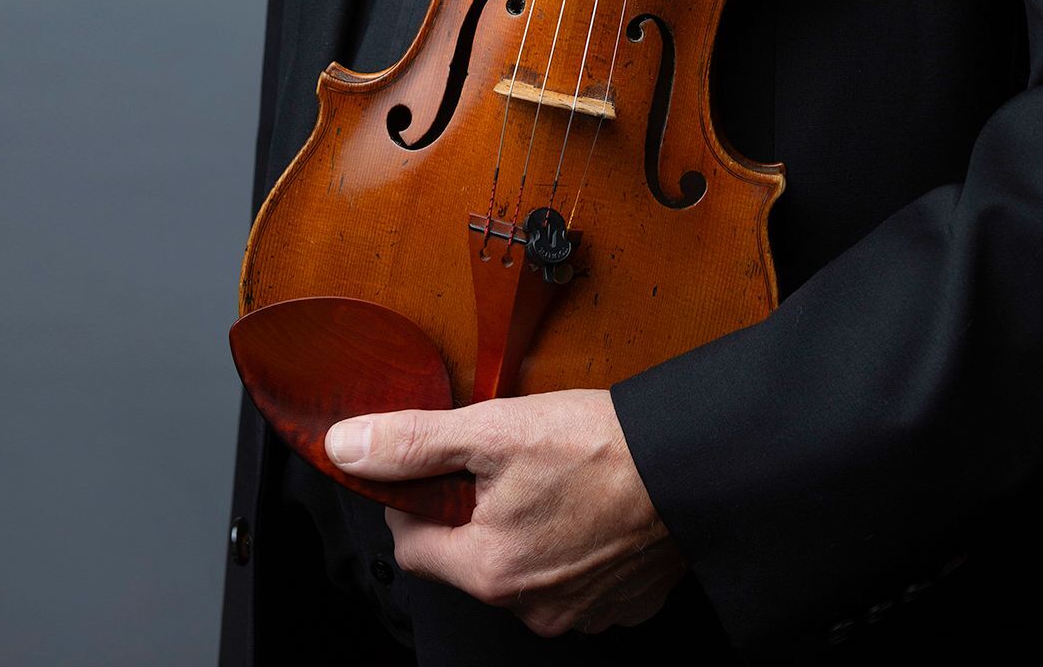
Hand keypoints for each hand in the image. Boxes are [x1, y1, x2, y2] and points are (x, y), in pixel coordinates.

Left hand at [325, 389, 685, 637]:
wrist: (694, 465)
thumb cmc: (604, 446)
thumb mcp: (495, 428)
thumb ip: (415, 442)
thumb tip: (348, 447)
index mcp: (488, 568)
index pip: (411, 543)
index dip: (418, 497)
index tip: (445, 466)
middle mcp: (528, 607)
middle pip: (468, 557)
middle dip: (477, 511)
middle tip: (511, 463)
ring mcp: (576, 614)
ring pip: (521, 569)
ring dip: (526, 530)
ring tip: (558, 480)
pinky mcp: (617, 606)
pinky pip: (572, 581)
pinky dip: (572, 548)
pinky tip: (590, 508)